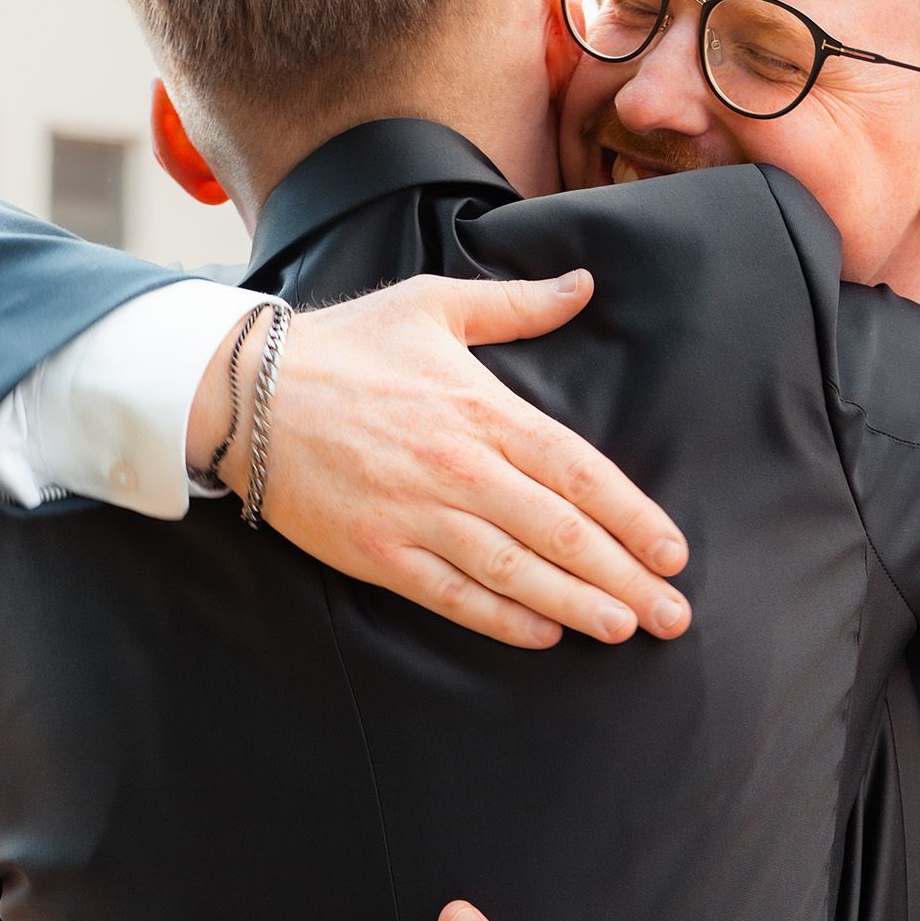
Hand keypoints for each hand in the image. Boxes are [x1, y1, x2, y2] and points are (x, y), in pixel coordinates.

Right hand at [192, 271, 689, 650]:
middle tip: (671, 615)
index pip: (580, 472)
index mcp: (484, 410)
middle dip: (625, 577)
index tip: (673, 552)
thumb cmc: (344, 345)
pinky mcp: (377, 552)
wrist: (246, 390)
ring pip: (516, 571)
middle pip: (562, 532)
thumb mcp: (434, 305)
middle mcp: (461, 468)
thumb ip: (518, 305)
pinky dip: (501, 618)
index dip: (634, 517)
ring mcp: (418, 515)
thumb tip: (583, 285)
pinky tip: (543, 636)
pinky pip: (452, 595)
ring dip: (577, 605)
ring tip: (623, 629)